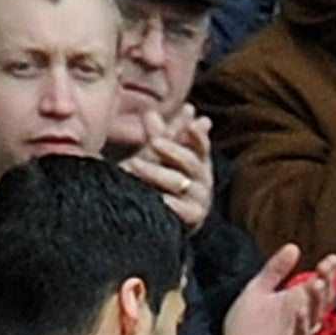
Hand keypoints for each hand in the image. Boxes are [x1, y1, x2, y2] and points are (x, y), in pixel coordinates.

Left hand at [121, 108, 215, 231]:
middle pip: (191, 162)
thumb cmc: (156, 184)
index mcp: (197, 161)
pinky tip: (154, 197)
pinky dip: (167, 203)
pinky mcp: (193, 220)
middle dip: (172, 150)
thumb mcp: (156, 158)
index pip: (201, 145)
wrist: (152, 221)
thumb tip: (150, 113)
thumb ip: (157, 136)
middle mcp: (203, 180)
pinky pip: (181, 209)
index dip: (197, 135)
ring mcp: (200, 200)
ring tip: (133, 165)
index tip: (190, 123)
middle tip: (153, 142)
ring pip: (180, 182)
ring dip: (156, 172)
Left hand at [219, 245, 335, 334]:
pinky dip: (301, 325)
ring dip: (316, 302)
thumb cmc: (245, 325)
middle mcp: (300, 319)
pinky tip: (300, 309)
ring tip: (317, 283)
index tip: (332, 258)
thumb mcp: (257, 290)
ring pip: (313, 319)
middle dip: (326, 284)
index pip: (319, 286)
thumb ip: (274, 270)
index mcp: (295, 303)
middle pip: (321, 301)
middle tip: (326, 268)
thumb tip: (293, 247)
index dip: (327, 273)